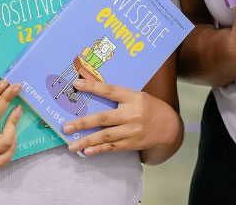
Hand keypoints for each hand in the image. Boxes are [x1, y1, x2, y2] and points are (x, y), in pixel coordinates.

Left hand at [63, 79, 181, 156]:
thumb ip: (119, 96)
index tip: (76, 85)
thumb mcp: (137, 96)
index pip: (110, 90)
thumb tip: (93, 91)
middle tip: (66, 127)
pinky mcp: (132, 144)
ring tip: (71, 145)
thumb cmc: (148, 107)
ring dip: (86, 141)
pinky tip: (86, 151)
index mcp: (133, 97)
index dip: (93, 87)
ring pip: (106, 136)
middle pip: (104, 118)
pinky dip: (98, 150)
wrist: (169, 126)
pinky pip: (112, 147)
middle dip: (83, 123)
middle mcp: (132, 113)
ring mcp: (132, 131)